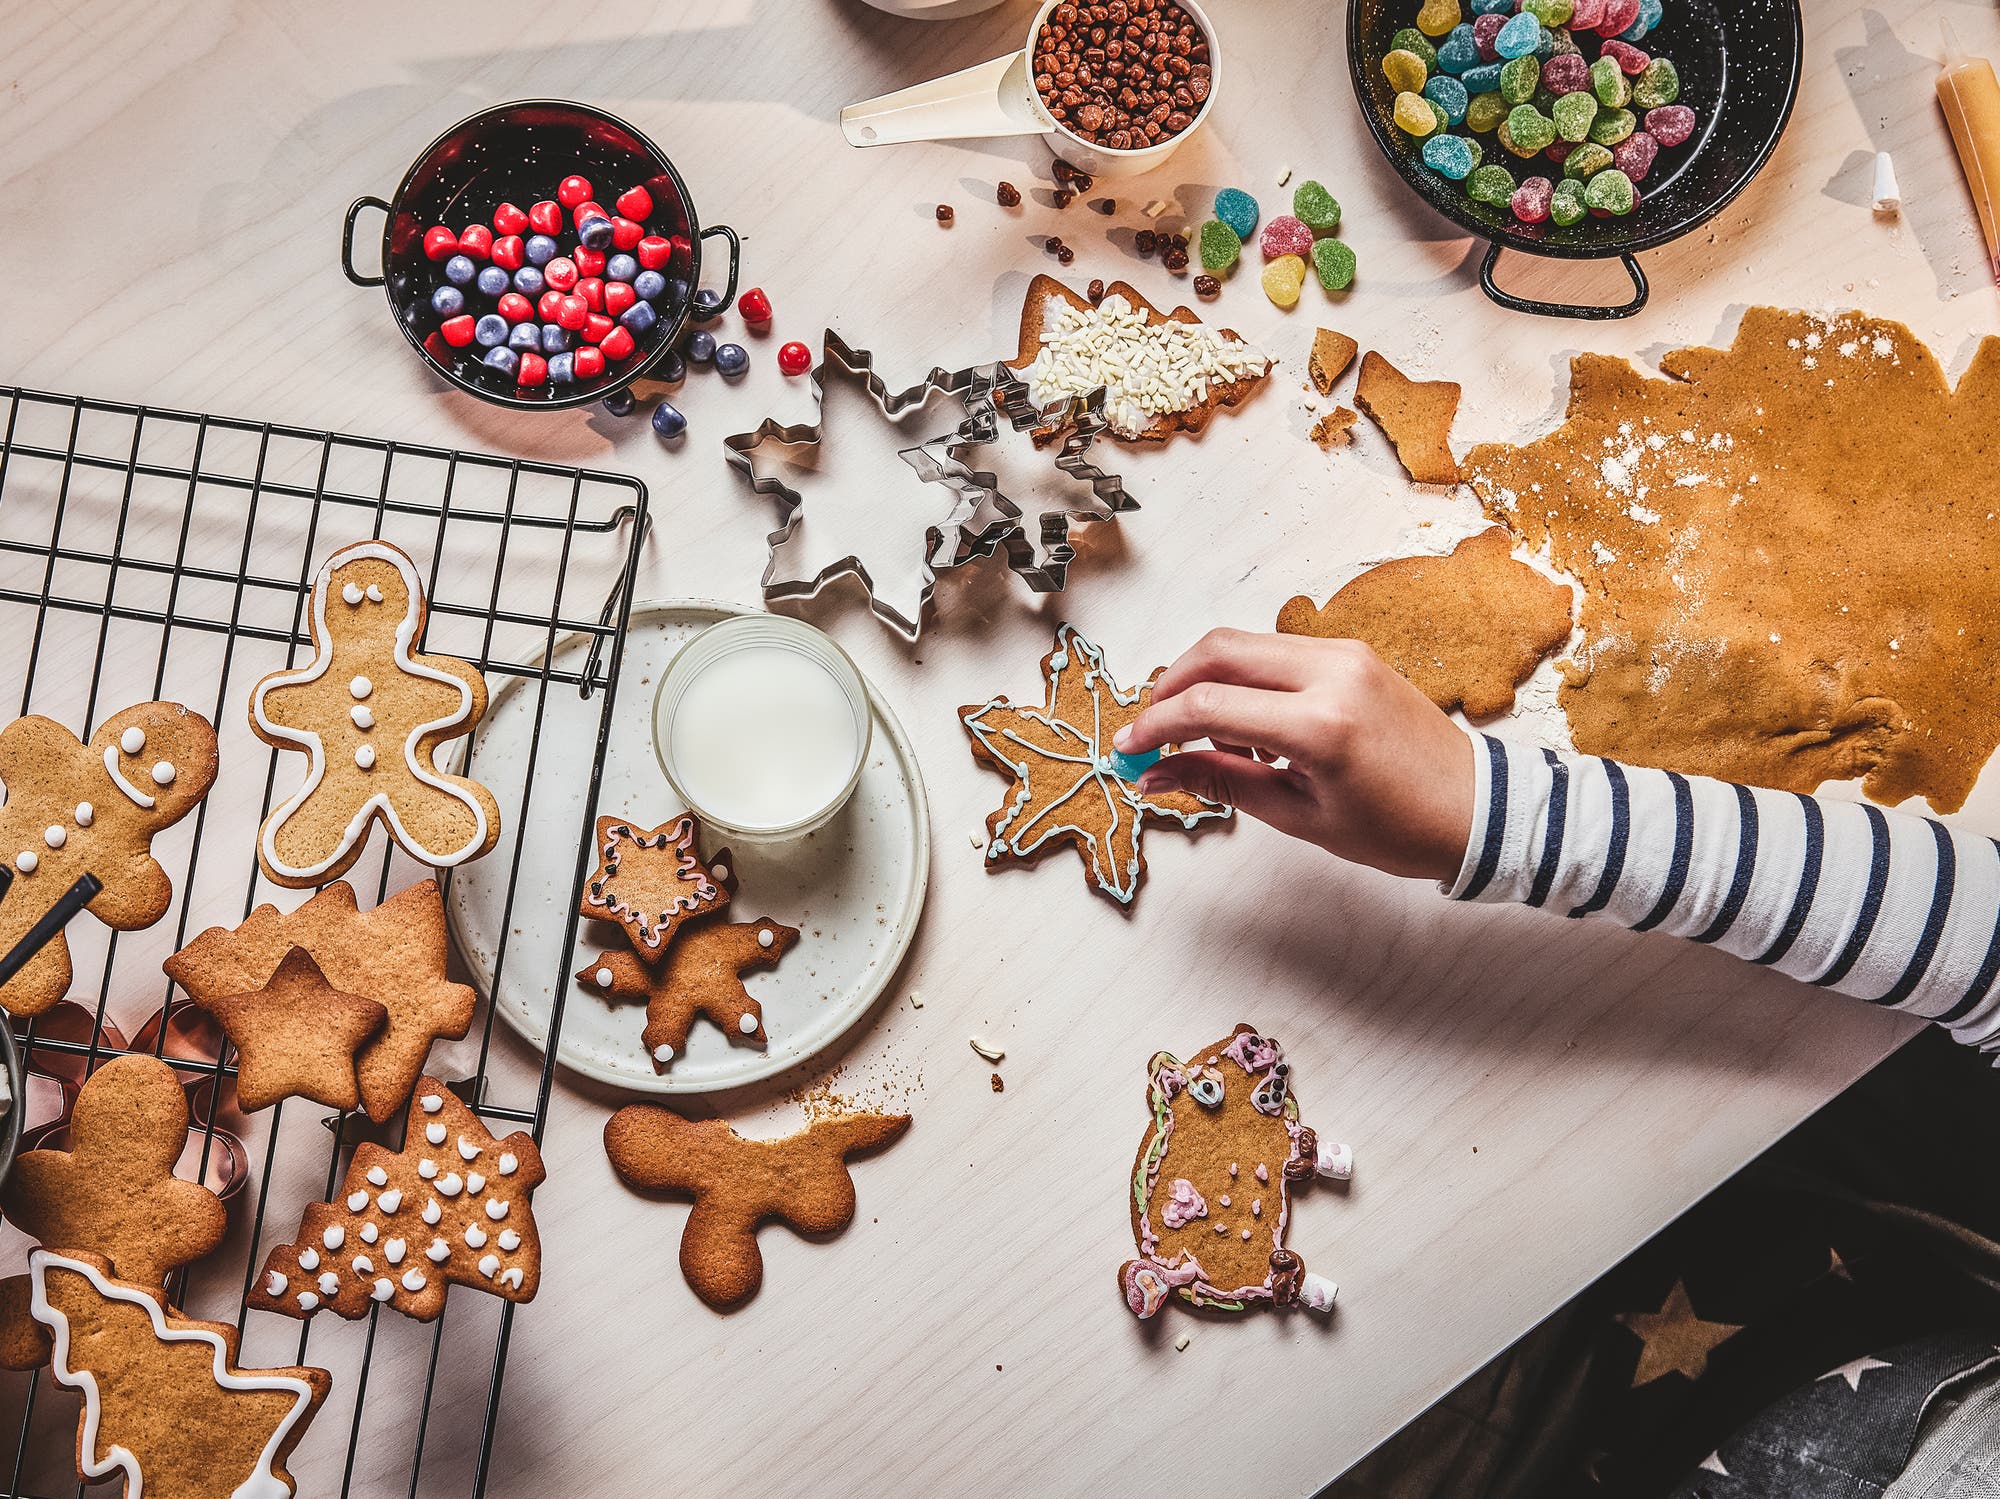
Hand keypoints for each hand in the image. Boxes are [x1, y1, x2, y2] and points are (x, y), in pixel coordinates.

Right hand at [1113, 630, 1475, 883]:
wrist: (1475, 809)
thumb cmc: (1397, 828)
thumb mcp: (1298, 816)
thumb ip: (1221, 783)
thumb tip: (1156, 775)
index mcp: (1321, 726)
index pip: (1209, 707)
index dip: (1156, 726)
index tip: (1128, 750)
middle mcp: (1332, 673)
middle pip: (1217, 651)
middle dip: (1170, 687)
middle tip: (1151, 731)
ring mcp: (1345, 654)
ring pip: (1244, 643)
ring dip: (1206, 680)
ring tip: (1203, 738)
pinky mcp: (1353, 651)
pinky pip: (1277, 651)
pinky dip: (1245, 678)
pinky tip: (1248, 727)